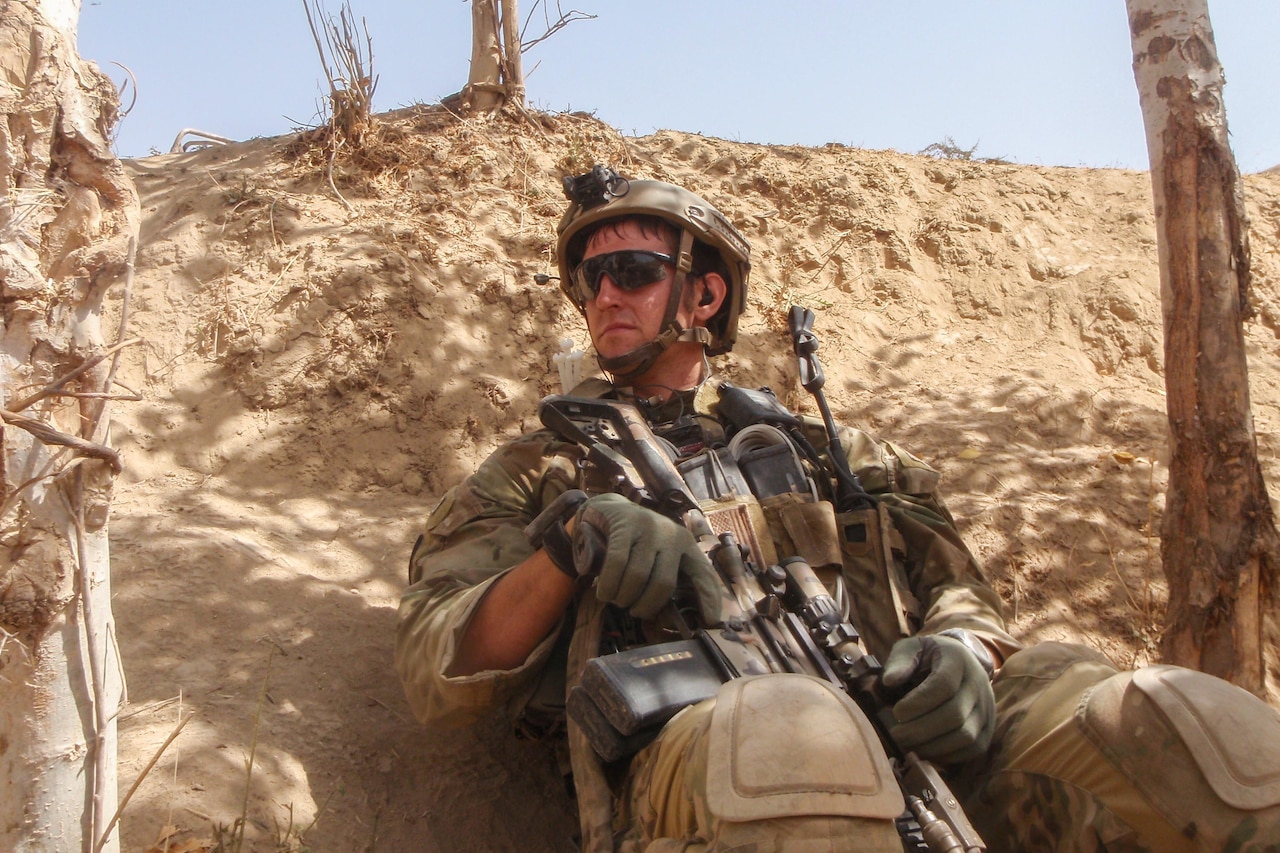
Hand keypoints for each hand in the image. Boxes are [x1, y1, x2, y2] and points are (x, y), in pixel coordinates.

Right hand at [573, 493, 720, 622]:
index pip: (703, 573)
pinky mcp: (625, 525)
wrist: (607, 507)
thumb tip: (669, 618)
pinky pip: (617, 564)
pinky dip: (608, 584)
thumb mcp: (658, 554)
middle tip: (634, 610)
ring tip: (616, 600)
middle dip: (646, 605)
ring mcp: (649, 527)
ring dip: (623, 597)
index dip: (709, 598)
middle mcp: (671, 534)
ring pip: (638, 576)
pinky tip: (603, 592)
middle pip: (664, 583)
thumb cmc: (635, 541)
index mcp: (685, 544)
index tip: (711, 621)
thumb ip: (666, 576)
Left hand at [881, 634, 995, 763]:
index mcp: (958, 659)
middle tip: (896, 734)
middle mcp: (979, 683)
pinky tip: (925, 750)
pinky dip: (948, 755)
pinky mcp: (989, 727)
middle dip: (921, 730)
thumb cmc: (927, 656)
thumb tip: (889, 681)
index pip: (944, 685)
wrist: (957, 661)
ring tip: (908, 745)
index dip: (918, 703)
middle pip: (955, 715)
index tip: (896, 712)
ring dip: (933, 746)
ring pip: (966, 736)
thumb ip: (899, 661)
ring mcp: (987, 707)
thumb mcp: (910, 648)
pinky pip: (973, 748)